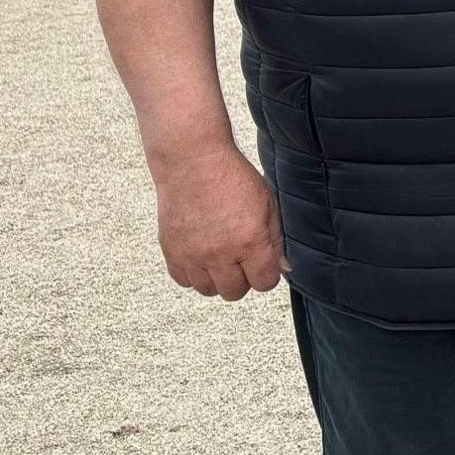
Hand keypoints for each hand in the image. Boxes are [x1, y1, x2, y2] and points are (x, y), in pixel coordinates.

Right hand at [154, 144, 285, 300]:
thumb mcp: (267, 205)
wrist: (192, 162)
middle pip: (235, 292)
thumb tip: (283, 269)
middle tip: (242, 259)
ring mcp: (192, 254)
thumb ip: (275, 240)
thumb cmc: (233, 179)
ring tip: (220, 255)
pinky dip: (193, 273)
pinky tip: (201, 254)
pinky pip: (183, 280)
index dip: (267, 275)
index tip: (263, 263)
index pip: (264, 283)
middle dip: (243, 279)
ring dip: (217, 278)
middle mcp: (220, 253)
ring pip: (208, 290)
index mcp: (250, 242)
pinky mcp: (171, 250)